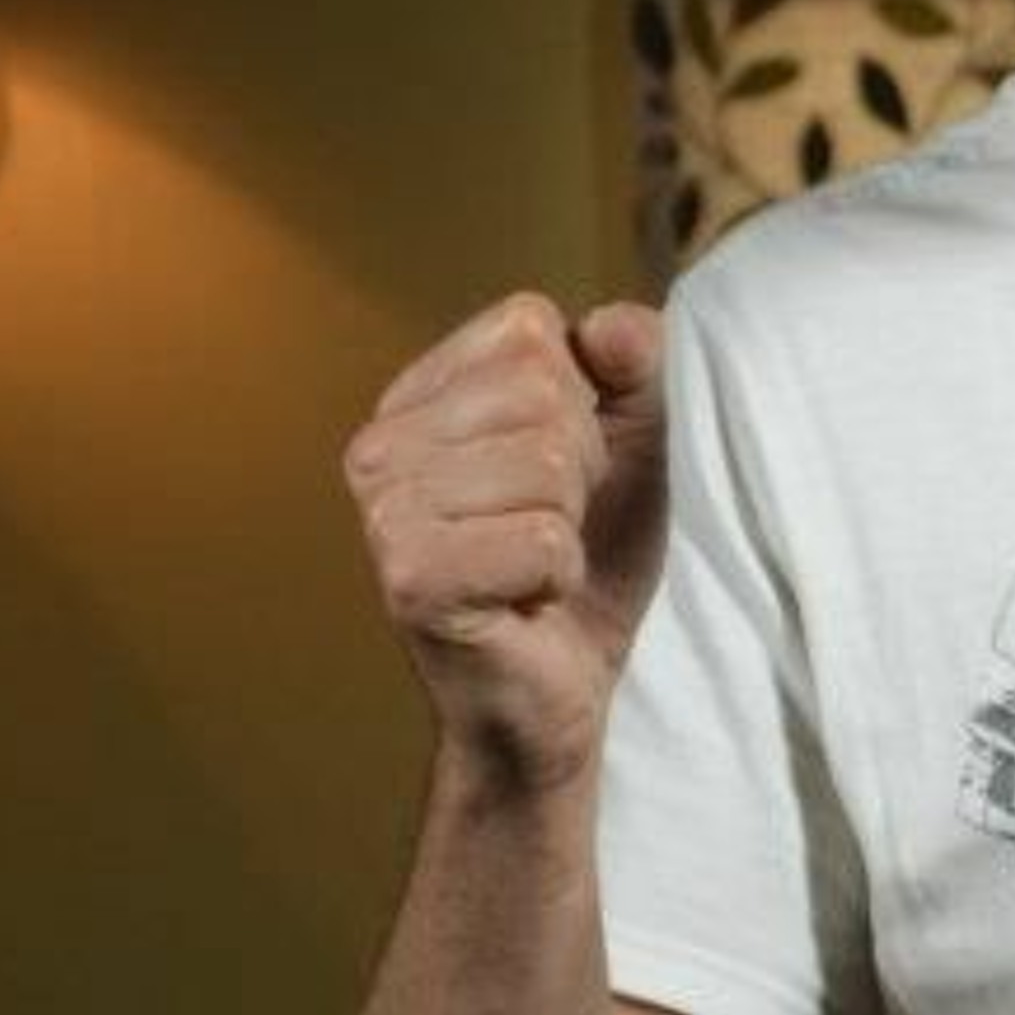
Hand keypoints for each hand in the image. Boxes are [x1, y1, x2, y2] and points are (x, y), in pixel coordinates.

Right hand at [344, 293, 668, 790]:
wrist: (556, 690)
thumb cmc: (588, 560)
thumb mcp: (634, 442)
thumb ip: (634, 364)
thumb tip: (606, 324)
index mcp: (418, 396)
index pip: (528, 327)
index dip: (582, 398)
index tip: (560, 469)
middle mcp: (379, 444)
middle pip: (540, 391)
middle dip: (581, 467)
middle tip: (549, 527)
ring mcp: (384, 512)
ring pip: (545, 461)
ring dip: (569, 524)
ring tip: (531, 564)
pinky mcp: (411, 578)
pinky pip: (543, 537)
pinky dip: (560, 574)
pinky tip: (525, 600)